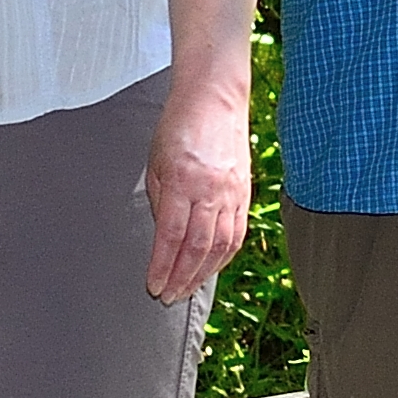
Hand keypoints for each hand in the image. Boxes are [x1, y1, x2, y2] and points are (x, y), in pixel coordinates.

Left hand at [146, 75, 253, 304]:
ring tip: (187, 289)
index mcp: (183, 182)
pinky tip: (211, 268)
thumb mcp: (156, 163)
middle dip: (181, 278)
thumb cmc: (179, 126)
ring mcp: (232, 194)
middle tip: (168, 297)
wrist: (214, 100)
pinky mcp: (244, 194)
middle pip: (197, 248)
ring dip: (202, 274)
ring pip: (220, 246)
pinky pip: (236, 234)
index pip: (171, 236)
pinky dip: (223, 257)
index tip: (153, 286)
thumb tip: (162, 237)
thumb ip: (159, 201)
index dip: (162, 267)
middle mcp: (210, 191)